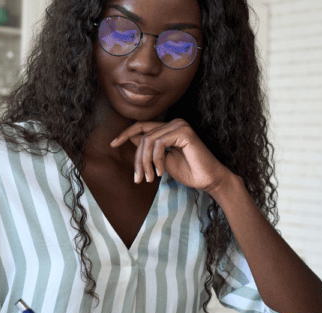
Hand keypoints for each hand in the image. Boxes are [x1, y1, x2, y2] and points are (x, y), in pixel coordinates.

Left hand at [110, 119, 232, 191]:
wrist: (208, 180)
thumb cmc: (189, 172)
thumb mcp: (162, 160)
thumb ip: (149, 149)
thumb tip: (131, 138)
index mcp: (169, 128)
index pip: (142, 126)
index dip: (125, 134)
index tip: (112, 144)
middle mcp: (174, 122)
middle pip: (143, 136)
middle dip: (137, 159)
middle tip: (139, 178)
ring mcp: (179, 125)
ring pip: (148, 140)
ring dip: (145, 162)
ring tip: (150, 178)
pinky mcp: (184, 132)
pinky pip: (159, 144)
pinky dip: (156, 160)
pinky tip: (161, 173)